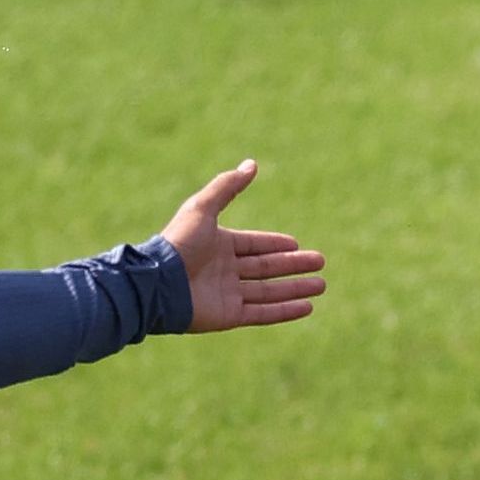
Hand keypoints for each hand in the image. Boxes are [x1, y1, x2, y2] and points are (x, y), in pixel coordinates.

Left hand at [156, 161, 324, 333]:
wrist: (158, 283)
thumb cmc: (179, 244)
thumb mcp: (203, 208)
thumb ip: (227, 186)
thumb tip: (252, 164)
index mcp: (218, 245)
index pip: (254, 245)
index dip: (275, 244)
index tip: (297, 244)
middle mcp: (225, 270)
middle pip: (267, 267)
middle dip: (294, 265)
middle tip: (320, 262)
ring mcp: (228, 294)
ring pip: (270, 291)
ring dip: (296, 288)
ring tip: (321, 285)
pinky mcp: (230, 316)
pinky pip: (263, 313)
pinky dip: (286, 311)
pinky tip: (307, 307)